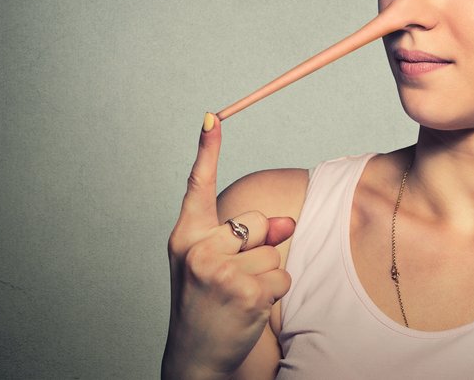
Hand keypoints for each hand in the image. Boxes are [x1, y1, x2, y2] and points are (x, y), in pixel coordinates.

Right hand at [162, 113, 295, 379]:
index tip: (213, 117)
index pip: (197, 186)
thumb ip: (247, 235)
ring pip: (273, 251)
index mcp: (185, 236)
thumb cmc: (208, 301)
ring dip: (266, 275)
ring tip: (238, 296)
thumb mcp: (217, 262)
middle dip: (257, 246)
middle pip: (255, 221)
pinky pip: (282, 276)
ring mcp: (218, 271)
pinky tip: (249, 309)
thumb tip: (288, 220)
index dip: (207, 151)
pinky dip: (275, 293)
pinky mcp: (243, 292)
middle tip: (232, 278)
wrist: (197, 356)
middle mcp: (196, 249)